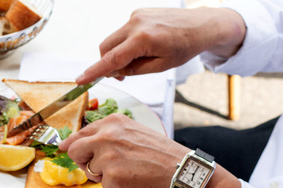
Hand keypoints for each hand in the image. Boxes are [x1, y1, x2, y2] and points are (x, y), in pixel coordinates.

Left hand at [58, 114, 186, 187]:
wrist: (178, 169)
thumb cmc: (158, 153)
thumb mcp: (131, 132)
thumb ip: (106, 135)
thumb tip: (75, 142)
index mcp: (112, 122)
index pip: (80, 134)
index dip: (70, 144)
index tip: (62, 148)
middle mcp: (106, 136)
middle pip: (74, 151)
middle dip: (83, 161)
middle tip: (99, 166)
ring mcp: (107, 156)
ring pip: (90, 171)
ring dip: (104, 176)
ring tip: (126, 171)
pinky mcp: (111, 176)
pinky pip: (103, 186)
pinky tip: (131, 180)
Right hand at [76, 7, 245, 83]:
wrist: (202, 25)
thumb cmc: (185, 46)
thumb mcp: (160, 66)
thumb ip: (134, 70)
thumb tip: (115, 71)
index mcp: (143, 39)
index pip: (111, 59)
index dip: (94, 71)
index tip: (80, 80)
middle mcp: (136, 23)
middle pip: (106, 47)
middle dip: (107, 63)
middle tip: (121, 76)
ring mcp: (136, 15)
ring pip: (112, 40)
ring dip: (117, 53)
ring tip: (135, 61)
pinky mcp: (138, 12)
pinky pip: (122, 32)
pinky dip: (125, 43)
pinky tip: (141, 48)